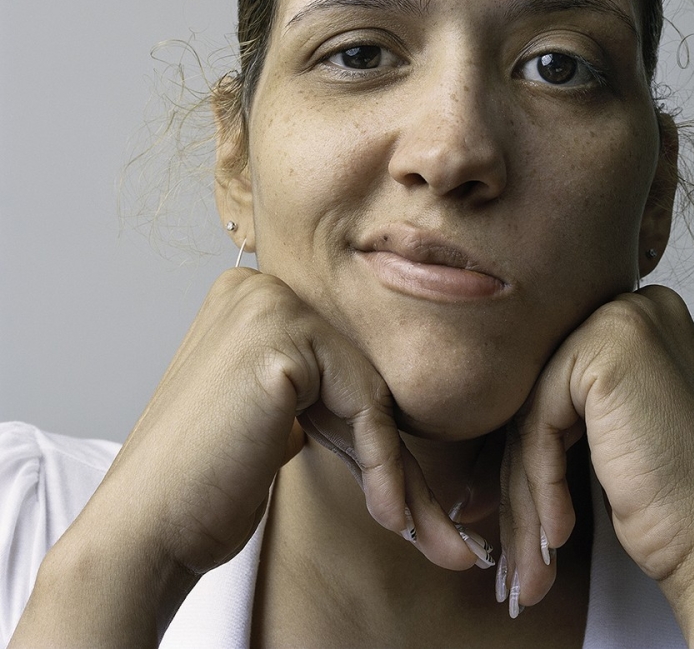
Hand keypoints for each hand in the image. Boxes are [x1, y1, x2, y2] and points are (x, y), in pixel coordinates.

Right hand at [11, 268, 474, 645]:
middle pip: (356, 370)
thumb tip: (382, 415)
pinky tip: (386, 511)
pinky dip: (382, 461)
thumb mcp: (277, 426)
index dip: (369, 428)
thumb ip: (323, 399)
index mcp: (251, 301)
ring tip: (405, 523)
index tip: (401, 491)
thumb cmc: (204, 484)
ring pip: (368, 387)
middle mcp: (257, 288)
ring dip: (392, 464)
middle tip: (423, 519)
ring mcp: (266, 306)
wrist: (146, 529)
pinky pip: (363, 403)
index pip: (336, 361)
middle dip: (389, 449)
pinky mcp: (278, 340)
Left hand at [498, 285, 693, 644]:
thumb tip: (491, 408)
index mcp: (638, 316)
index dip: (530, 448)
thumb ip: (566, 398)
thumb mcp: (613, 425)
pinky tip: (556, 531)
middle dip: (522, 476)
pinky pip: (539, 424)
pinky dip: (541, 485)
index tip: (514, 506)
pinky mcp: (606, 352)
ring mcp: (621, 321)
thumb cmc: (675, 498)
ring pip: (532, 413)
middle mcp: (632, 306)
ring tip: (530, 557)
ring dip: (526, 493)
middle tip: (518, 543)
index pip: (553, 379)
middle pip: (539, 394)